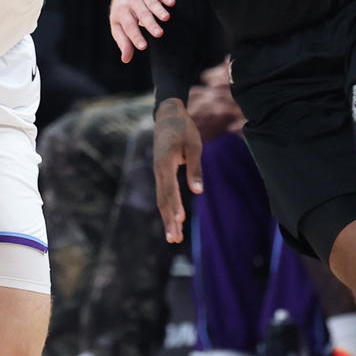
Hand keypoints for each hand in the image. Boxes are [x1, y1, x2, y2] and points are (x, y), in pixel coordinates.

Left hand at [110, 0, 174, 62]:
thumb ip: (124, 42)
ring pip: (151, 2)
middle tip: (159, 34)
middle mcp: (131, 2)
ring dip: (159, 9)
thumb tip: (126, 59)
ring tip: (166, 18)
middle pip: (141, 14)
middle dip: (150, 23)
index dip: (136, 36)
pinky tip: (172, 3)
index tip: (144, 47)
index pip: (129, 26)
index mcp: (121, 13)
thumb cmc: (124, 15)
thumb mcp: (119, 27)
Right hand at [153, 99, 202, 243]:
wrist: (168, 115)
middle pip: (163, 199)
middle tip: (174, 239)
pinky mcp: (160, 172)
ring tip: (174, 237)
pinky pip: (163, 193)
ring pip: (162, 199)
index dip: (174, 206)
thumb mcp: (194, 145)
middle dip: (169, 220)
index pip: (170, 189)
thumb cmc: (184, 129)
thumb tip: (197, 191)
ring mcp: (158, 172)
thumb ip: (195, 168)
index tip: (179, 222)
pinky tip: (173, 220)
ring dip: (168, 218)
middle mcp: (158, 170)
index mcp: (166, 162)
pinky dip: (167, 208)